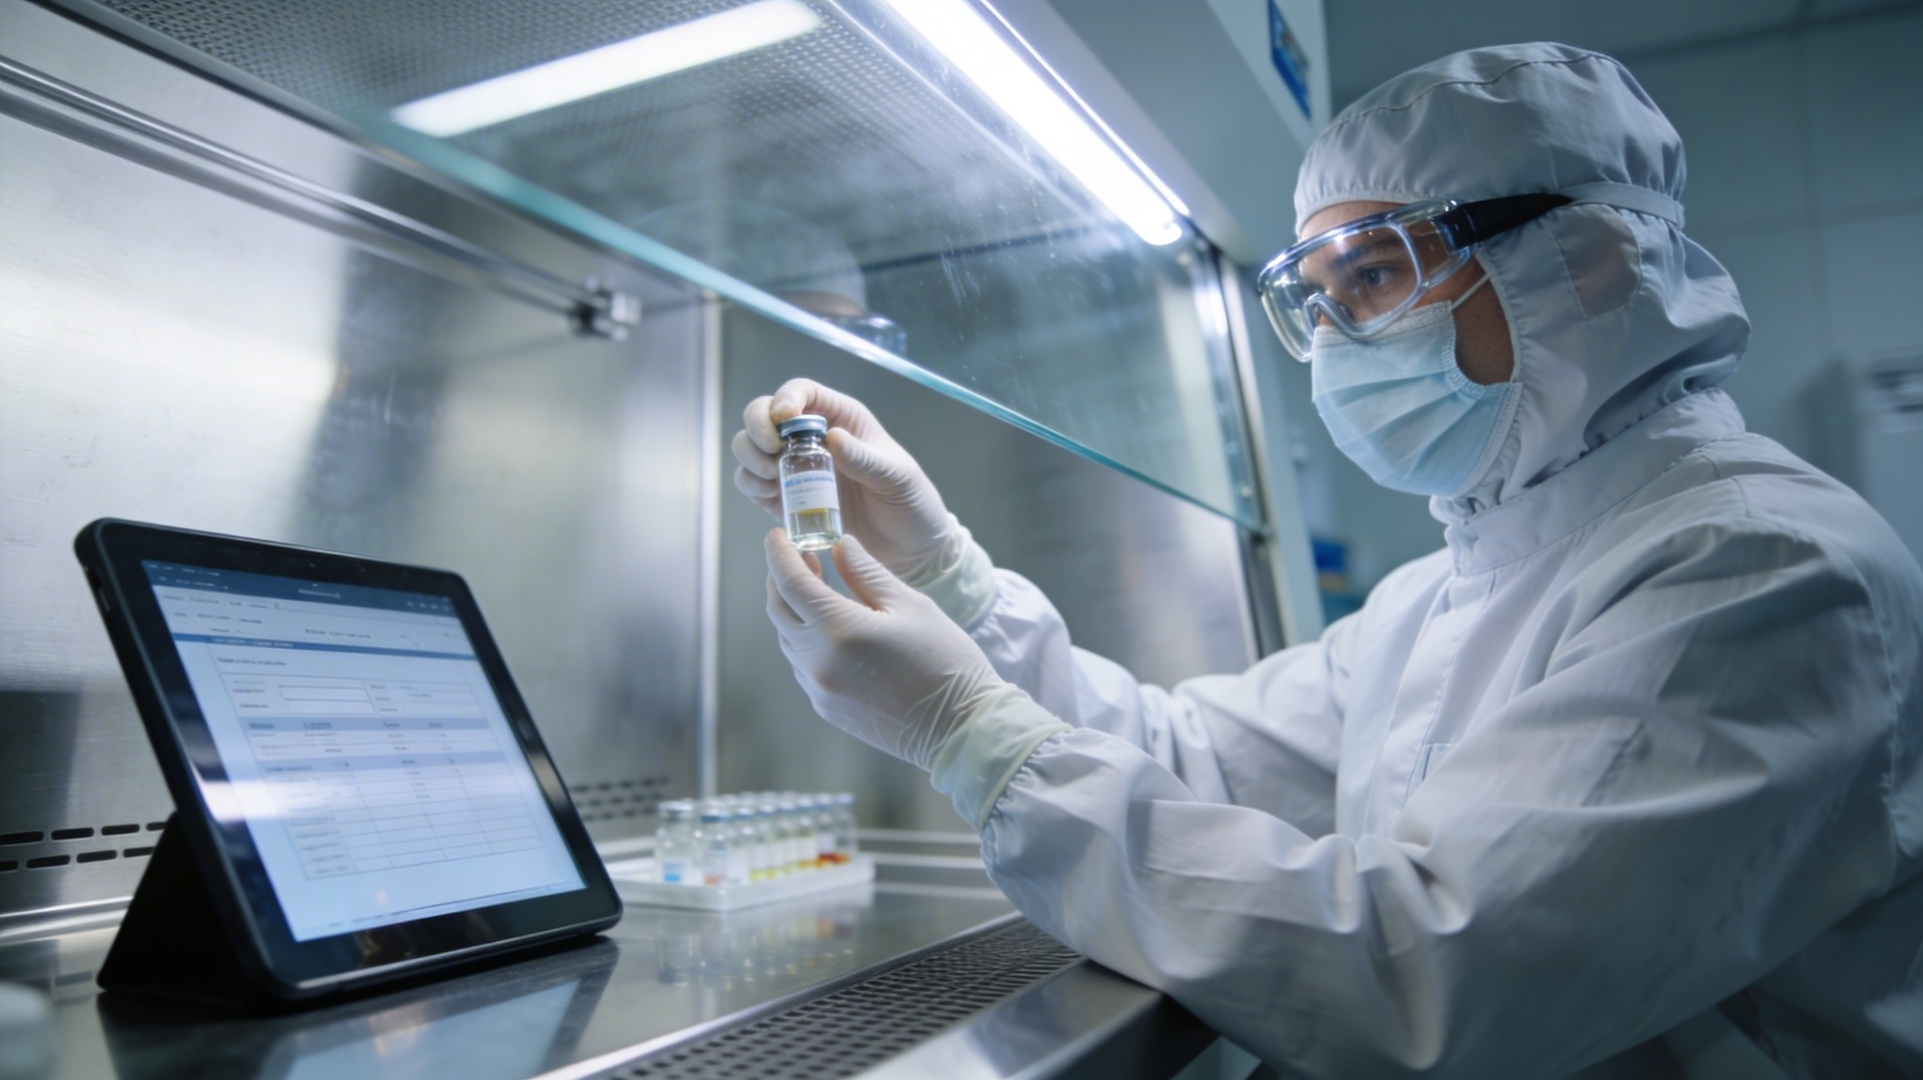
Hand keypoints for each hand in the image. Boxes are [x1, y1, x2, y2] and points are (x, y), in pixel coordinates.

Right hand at [734, 379, 957, 583]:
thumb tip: (834, 438)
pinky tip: (770, 493)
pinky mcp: (784, 499)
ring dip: (750, 456)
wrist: (909, 548)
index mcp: (842, 419)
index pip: (802, 392)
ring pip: (749, 447)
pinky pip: (752, 483)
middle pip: (763, 414)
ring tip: (771, 475)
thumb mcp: (897, 476)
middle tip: (771, 451)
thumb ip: (866, 458)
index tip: (782, 418)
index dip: (785, 397)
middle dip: (757, 427)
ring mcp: (794, 469)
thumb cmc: (910, 502)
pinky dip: (750, 484)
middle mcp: (811, 438)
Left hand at [764, 530, 1003, 769]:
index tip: (778, 534)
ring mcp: (819, 689)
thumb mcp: (910, 605)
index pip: (791, 582)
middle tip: (800, 556)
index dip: (780, 553)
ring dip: (795, 609)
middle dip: (781, 578)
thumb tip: (840, 545)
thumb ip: (866, 572)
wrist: (959, 727)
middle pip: (780, 610)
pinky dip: (806, 638)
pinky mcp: (826, 707)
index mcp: (839, 630)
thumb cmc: (944, 661)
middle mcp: (818, 662)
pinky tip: (830, 626)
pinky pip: (803, 664)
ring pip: (788, 638)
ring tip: (818, 587)